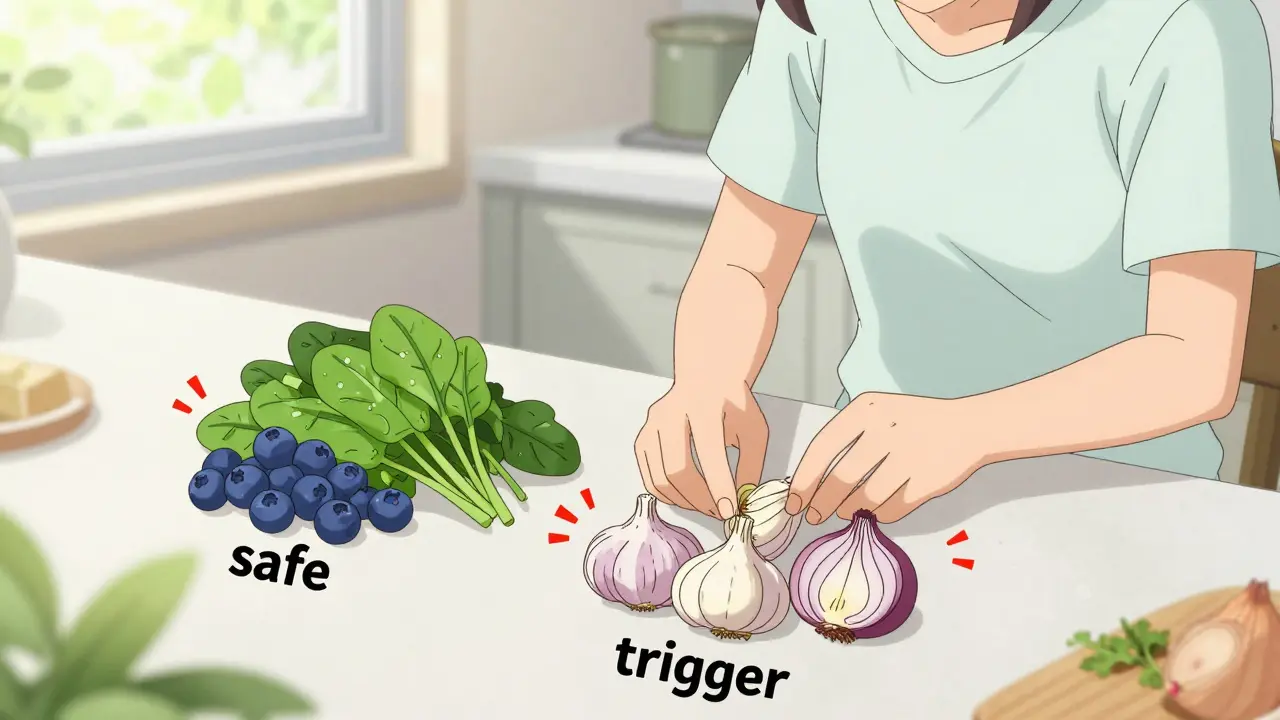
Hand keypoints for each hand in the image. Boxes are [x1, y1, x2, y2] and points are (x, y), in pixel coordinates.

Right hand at [634, 381, 767, 519]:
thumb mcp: (754, 430)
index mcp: (703, 407)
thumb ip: (751, 466)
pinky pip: (649, 478)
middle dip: (699, 499)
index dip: (719, 488)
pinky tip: (687, 498)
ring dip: (684, 501)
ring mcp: (650, 426)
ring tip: (706, 507)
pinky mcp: (642, 439)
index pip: (708, 454)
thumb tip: (740, 502)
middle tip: (719, 513)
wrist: (706, 377)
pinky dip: (667, 496)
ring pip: (659, 478)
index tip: (731, 512)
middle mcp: (670, 414)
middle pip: (676, 469)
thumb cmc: (733, 405)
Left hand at [786, 392, 985, 523]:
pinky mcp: (927, 482)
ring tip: (847, 510)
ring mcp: (909, 456)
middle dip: (821, 504)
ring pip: (865, 499)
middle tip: (813, 517)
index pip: (822, 448)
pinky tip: (878, 509)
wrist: (969, 426)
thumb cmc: (911, 424)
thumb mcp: (875, 417)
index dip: (804, 480)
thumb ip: (844, 445)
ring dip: (850, 511)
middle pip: (841, 479)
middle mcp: (886, 430)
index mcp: (866, 410)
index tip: (794, 503)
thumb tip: (809, 487)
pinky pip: (891, 510)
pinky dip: (879, 515)